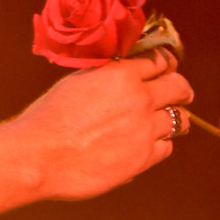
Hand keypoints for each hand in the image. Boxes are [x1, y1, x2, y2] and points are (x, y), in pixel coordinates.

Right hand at [14, 50, 194, 199]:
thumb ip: (105, 76)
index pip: (161, 61)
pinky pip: (165, 148)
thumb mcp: (75, 83)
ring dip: (173, 119)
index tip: (166, 69)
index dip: (166, 64)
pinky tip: (144, 145)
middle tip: (180, 95)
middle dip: (181, 90)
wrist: (38, 156)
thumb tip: (122, 73)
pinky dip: (159, 144)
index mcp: (121, 75)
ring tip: (165, 123)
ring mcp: (144, 130)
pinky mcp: (142, 158)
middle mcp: (139, 99)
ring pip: (179, 120)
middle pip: (179, 88)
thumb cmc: (47, 119)